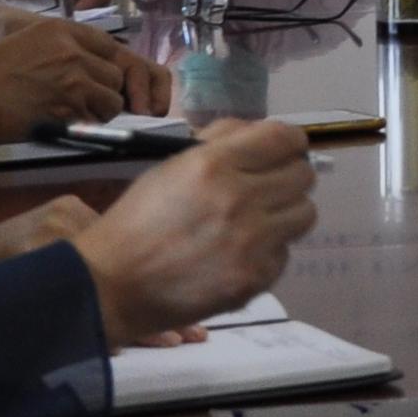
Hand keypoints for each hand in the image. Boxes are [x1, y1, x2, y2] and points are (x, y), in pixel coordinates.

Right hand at [0, 15, 162, 137]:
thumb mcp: (28, 43)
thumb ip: (61, 47)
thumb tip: (88, 63)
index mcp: (61, 30)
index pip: (107, 44)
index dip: (107, 64)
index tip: (100, 78)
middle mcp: (72, 51)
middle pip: (114, 74)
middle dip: (105, 90)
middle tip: (87, 102)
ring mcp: (74, 80)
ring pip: (112, 99)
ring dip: (101, 111)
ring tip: (79, 115)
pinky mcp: (70, 108)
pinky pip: (96, 120)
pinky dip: (87, 126)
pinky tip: (67, 125)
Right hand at [75, 121, 319, 339]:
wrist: (112, 284)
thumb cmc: (137, 220)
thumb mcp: (170, 166)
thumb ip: (218, 142)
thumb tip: (257, 132)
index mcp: (215, 164)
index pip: (285, 138)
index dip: (288, 142)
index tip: (281, 151)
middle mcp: (240, 199)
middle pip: (303, 176)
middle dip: (288, 176)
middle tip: (267, 187)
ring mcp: (251, 243)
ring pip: (305, 214)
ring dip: (285, 213)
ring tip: (259, 220)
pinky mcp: (254, 279)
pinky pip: (285, 254)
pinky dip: (269, 251)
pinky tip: (241, 253)